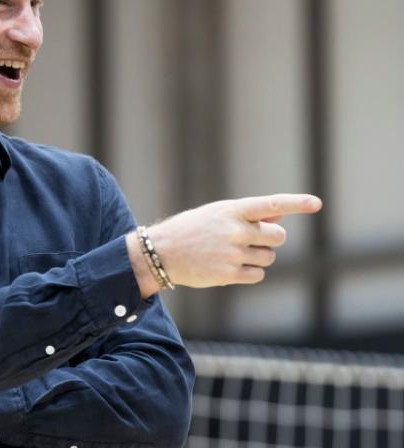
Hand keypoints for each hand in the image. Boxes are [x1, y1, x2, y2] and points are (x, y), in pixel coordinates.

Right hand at [127, 193, 321, 295]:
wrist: (161, 252)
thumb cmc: (192, 229)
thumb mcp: (217, 214)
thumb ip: (248, 216)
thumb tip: (280, 218)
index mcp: (232, 210)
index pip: (271, 204)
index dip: (296, 203)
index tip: (316, 203)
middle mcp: (235, 230)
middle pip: (278, 237)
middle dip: (270, 239)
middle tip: (251, 240)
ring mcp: (233, 253)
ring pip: (269, 257)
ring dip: (258, 256)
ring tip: (233, 253)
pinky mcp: (229, 274)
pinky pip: (258, 275)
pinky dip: (251, 272)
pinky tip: (231, 267)